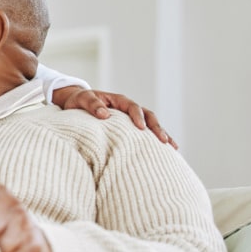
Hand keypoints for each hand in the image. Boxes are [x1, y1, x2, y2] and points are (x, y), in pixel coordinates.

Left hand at [51, 87, 176, 148]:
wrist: (77, 103)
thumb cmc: (79, 101)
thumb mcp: (82, 99)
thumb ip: (92, 105)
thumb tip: (104, 114)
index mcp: (119, 101)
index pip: (132, 107)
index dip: (138, 116)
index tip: (140, 128)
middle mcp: (128, 109)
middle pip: (148, 116)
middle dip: (156, 128)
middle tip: (164, 141)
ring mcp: (131, 118)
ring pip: (151, 125)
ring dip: (162, 134)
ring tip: (173, 148)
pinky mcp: (130, 128)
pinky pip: (146, 133)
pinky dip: (155, 141)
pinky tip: (166, 152)